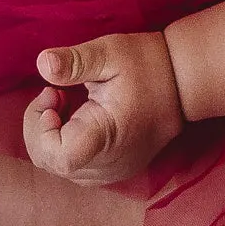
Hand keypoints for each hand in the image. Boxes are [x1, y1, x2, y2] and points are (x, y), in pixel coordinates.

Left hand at [22, 31, 184, 185]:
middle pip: (50, 162)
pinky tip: (77, 117)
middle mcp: (108, 165)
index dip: (41, 131)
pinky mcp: (112, 172)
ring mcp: (111, 173)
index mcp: (106, 137)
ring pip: (58, 166)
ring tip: (67, 102)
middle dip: (40, 126)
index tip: (53, 97)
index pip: (59, 157)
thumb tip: (42, 64)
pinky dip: (63, 143)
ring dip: (50, 134)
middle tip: (55, 93)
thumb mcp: (111, 52)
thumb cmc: (148, 64)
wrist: (185, 84)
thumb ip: (75, 61)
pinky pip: (73, 167)